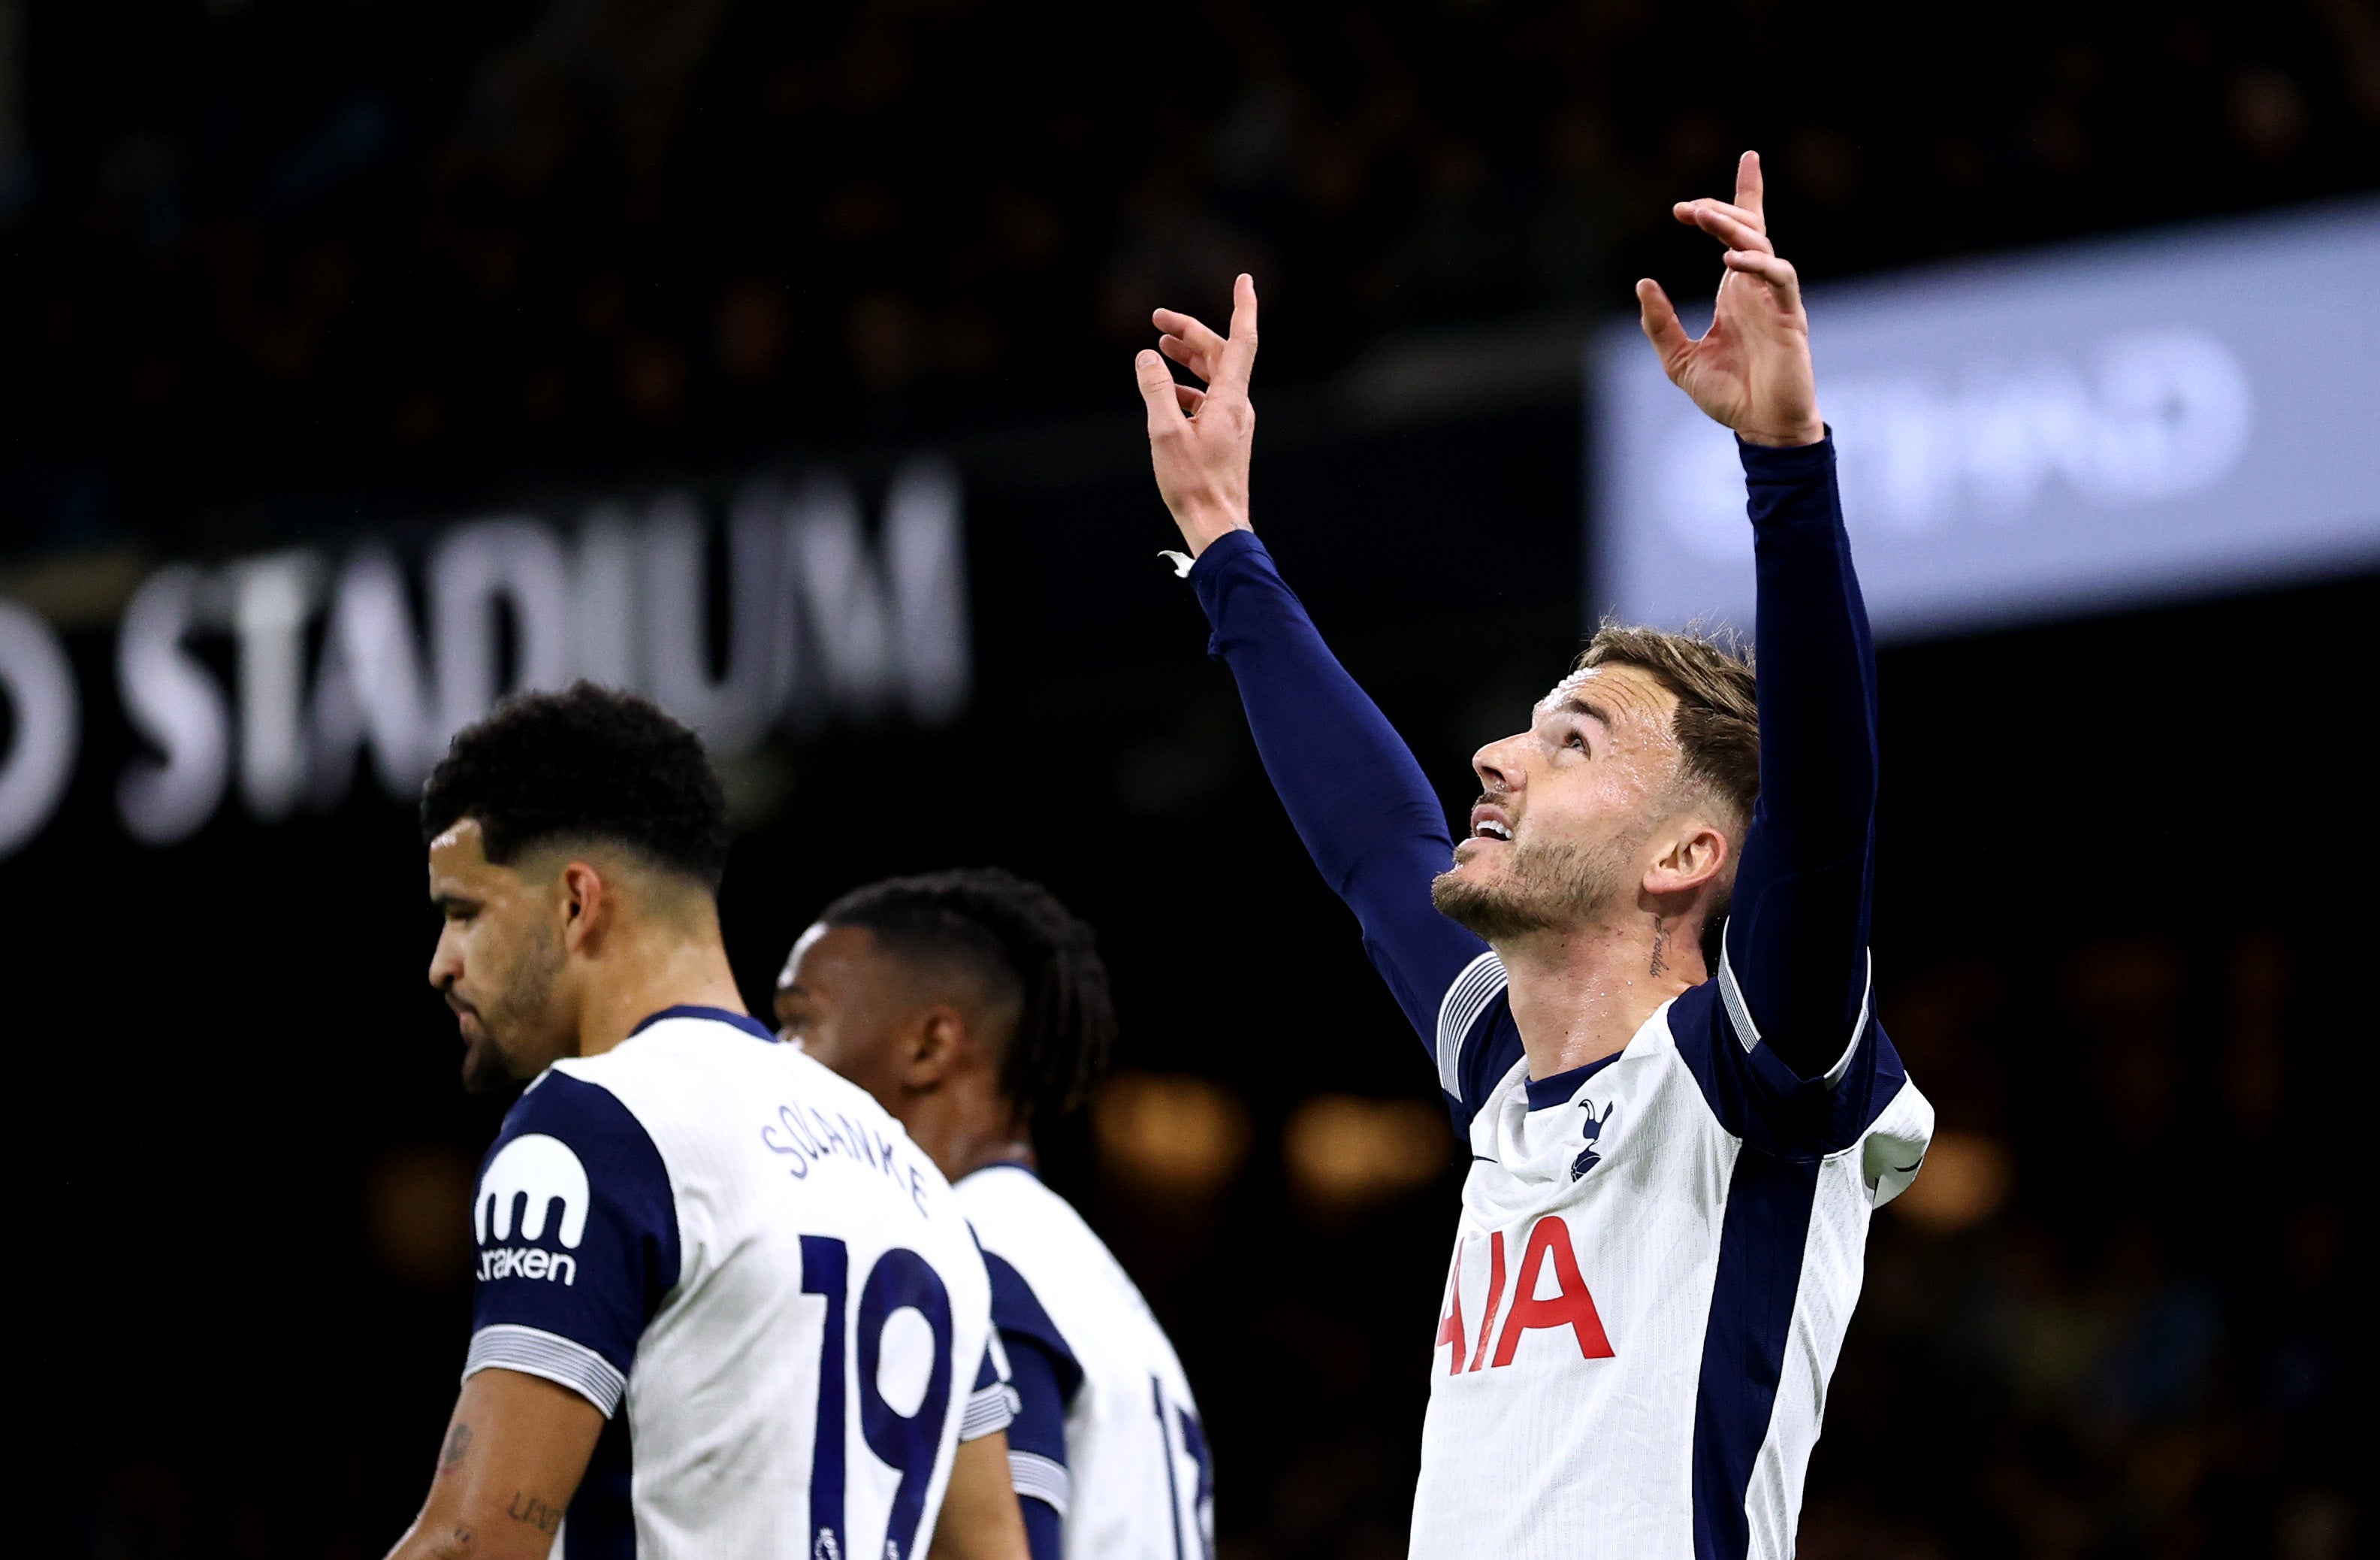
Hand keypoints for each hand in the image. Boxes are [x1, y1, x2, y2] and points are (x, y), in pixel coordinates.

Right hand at [1134, 273, 1258, 554]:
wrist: (1217, 525)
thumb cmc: (1193, 483)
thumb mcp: (1165, 432)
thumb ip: (1155, 390)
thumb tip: (1145, 358)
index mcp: (1230, 399)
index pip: (1241, 340)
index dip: (1244, 306)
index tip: (1244, 279)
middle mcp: (1237, 406)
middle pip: (1220, 355)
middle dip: (1191, 333)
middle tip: (1158, 320)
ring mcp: (1233, 422)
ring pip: (1214, 378)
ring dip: (1188, 359)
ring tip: (1159, 349)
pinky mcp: (1225, 438)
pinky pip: (1209, 401)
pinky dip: (1187, 388)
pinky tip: (1167, 394)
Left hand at [1637, 152, 1823, 447]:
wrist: (1762, 428)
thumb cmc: (1729, 395)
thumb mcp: (1678, 359)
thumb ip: (1659, 323)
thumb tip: (1642, 283)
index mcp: (1736, 292)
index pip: (1744, 232)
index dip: (1746, 193)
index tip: (1748, 156)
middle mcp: (1757, 288)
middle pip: (1749, 228)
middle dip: (1722, 209)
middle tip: (1686, 208)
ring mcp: (1775, 300)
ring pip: (1762, 245)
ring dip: (1733, 227)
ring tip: (1702, 218)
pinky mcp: (1789, 318)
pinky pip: (1779, 278)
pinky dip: (1757, 264)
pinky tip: (1730, 261)